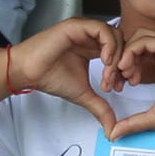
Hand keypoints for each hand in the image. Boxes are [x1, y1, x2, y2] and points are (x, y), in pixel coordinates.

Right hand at [3, 18, 118, 130]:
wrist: (29, 72)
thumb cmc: (50, 77)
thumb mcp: (83, 94)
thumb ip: (100, 108)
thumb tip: (112, 129)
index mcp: (93, 48)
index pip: (120, 52)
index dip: (125, 69)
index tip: (122, 86)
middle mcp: (90, 36)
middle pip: (122, 42)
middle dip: (126, 62)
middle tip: (121, 81)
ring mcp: (84, 29)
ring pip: (115, 34)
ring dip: (118, 55)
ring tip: (110, 74)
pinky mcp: (77, 26)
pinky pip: (102, 30)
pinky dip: (109, 45)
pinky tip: (105, 61)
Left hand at [104, 31, 154, 138]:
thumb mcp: (151, 116)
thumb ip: (132, 122)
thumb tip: (114, 133)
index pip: (137, 52)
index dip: (123, 64)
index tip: (118, 84)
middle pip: (135, 40)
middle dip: (121, 56)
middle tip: (115, 77)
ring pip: (138, 36)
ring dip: (125, 53)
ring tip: (121, 72)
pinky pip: (145, 40)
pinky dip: (131, 51)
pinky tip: (127, 67)